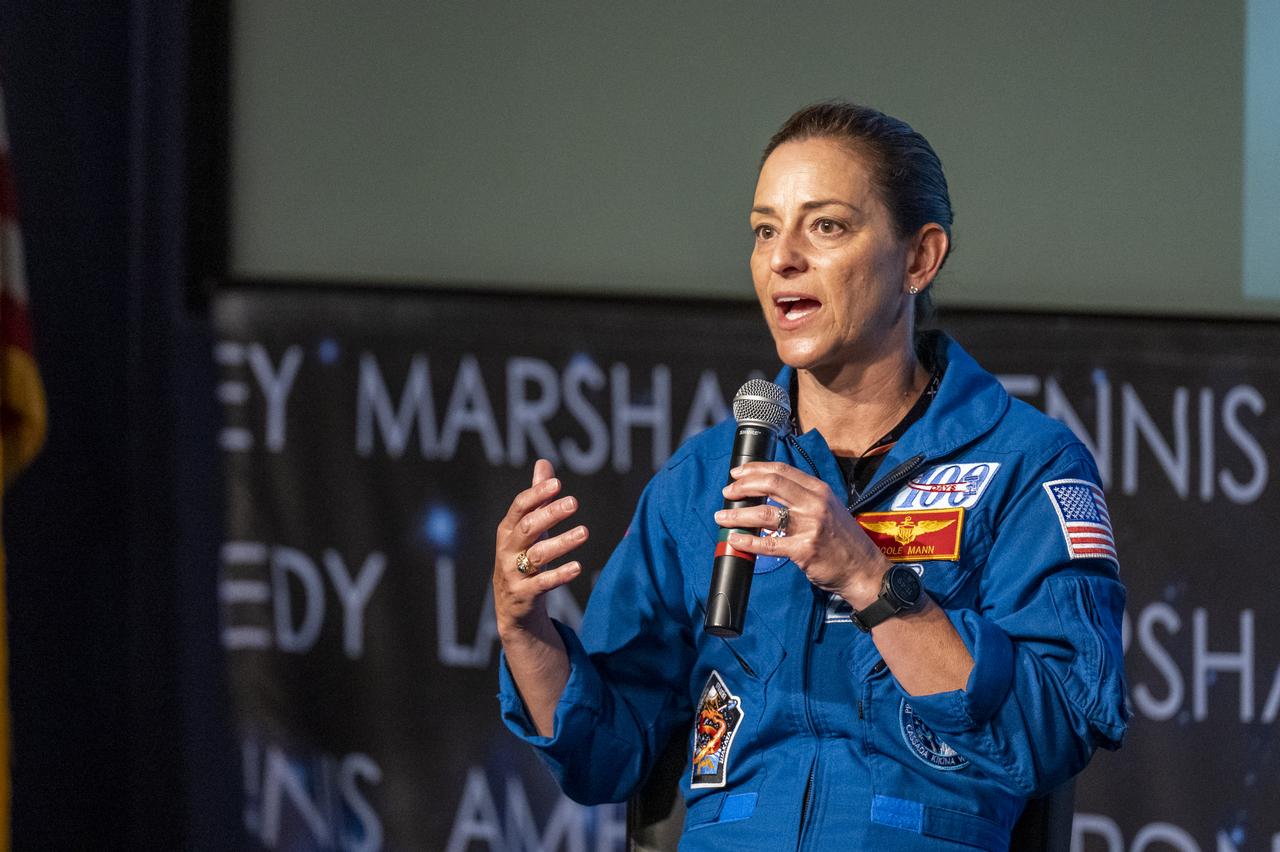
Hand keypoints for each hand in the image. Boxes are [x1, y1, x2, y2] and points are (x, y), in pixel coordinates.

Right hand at [493, 459, 588, 636]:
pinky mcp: (524, 595)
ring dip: (561, 543)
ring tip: (584, 532)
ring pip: (537, 555)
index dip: (536, 494)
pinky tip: (577, 567)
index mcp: (508, 529)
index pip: (519, 507)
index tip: (557, 484)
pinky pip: (542, 584)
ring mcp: (513, 573)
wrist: (513, 608)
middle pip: (528, 528)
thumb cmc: (524, 558)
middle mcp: (507, 549)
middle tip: (573, 502)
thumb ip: (537, 497)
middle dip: (549, 514)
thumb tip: (544, 463)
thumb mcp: (528, 528)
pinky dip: (560, 575)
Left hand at [715, 461, 888, 607]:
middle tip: (728, 492)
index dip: (754, 469)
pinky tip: (735, 540)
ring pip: (764, 513)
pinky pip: (768, 544)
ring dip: (738, 515)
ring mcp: (809, 526)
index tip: (737, 474)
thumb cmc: (843, 541)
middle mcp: (814, 504)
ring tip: (722, 517)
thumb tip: (767, 491)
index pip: (781, 471)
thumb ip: (803, 498)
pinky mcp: (803, 550)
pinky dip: (747, 541)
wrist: (863, 569)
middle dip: (743, 486)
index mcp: (819, 490)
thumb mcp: (828, 508)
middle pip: (770, 484)